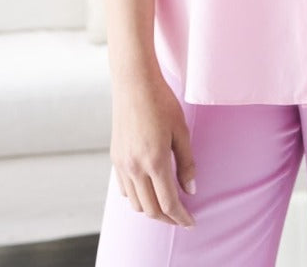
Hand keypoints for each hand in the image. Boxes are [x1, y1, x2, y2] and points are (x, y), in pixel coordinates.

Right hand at [110, 71, 196, 227]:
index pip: (168, 203)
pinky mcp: (115, 158)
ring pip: (136, 203)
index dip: (181, 217)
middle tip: (181, 218)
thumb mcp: (181, 131)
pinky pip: (125, 189)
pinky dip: (137, 197)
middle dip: (168, 218)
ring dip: (152, 210)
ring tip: (166, 205)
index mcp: (155, 161)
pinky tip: (148, 190)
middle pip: (151, 209)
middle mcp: (135, 167)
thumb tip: (190, 190)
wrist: (134, 82)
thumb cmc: (162, 102)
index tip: (191, 222)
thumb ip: (186, 163)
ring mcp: (122, 164)